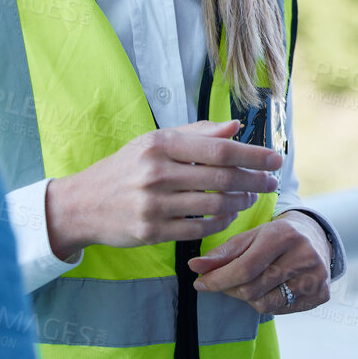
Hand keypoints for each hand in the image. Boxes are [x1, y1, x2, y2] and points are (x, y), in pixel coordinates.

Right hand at [45, 120, 282, 256]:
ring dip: (240, 203)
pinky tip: (229, 216)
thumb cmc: (125, 168)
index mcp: (161, 144)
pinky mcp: (151, 231)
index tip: (276, 159)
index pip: (219, 148)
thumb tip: (235, 126)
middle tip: (271, 183)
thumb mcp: (155, 142)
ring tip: (249, 198)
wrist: (81, 204)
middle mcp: (157, 172)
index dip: (253, 154)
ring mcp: (153, 204)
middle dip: (254, 181)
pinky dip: (221, 223)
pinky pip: (199, 229)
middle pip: (222, 178)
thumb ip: (197, 133)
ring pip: (214, 205)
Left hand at [186, 215, 330, 315]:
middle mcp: (304, 256)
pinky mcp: (321, 295)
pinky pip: (281, 310)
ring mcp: (315, 278)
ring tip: (253, 282)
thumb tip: (194, 267)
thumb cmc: (277, 237)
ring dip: (249, 297)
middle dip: (231, 288)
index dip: (218, 280)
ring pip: (265, 304)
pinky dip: (268, 302)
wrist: (317, 238)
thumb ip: (223, 253)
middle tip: (225, 282)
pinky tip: (272, 288)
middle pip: (252, 289)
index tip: (200, 284)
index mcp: (284, 235)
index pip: (245, 268)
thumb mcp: (251, 236)